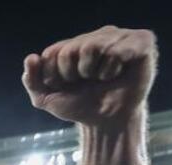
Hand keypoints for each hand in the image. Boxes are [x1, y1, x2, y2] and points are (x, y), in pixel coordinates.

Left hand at [23, 26, 156, 126]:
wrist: (108, 122)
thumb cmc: (80, 106)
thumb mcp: (47, 98)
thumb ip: (32, 80)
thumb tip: (31, 58)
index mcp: (74, 44)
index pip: (52, 53)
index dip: (56, 76)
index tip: (68, 85)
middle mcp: (97, 36)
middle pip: (71, 49)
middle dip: (74, 75)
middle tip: (88, 82)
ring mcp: (119, 36)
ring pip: (93, 47)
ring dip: (94, 73)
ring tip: (103, 78)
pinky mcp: (140, 41)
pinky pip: (117, 50)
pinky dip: (112, 69)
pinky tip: (119, 73)